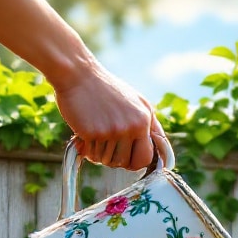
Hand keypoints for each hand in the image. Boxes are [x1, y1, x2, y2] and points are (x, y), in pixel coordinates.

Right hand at [51, 61, 169, 171]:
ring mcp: (111, 131)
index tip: (126, 159)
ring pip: (106, 160)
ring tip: (95, 136)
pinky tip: (85, 136)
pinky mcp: (91, 133)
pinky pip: (92, 154)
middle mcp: (130, 127)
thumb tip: (159, 146)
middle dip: (115, 160)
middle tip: (106, 147)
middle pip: (124, 163)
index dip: (135, 163)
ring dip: (99, 154)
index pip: (145, 158)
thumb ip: (150, 124)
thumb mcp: (137, 102)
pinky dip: (87, 150)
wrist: (78, 75)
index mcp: (143, 121)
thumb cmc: (107, 89)